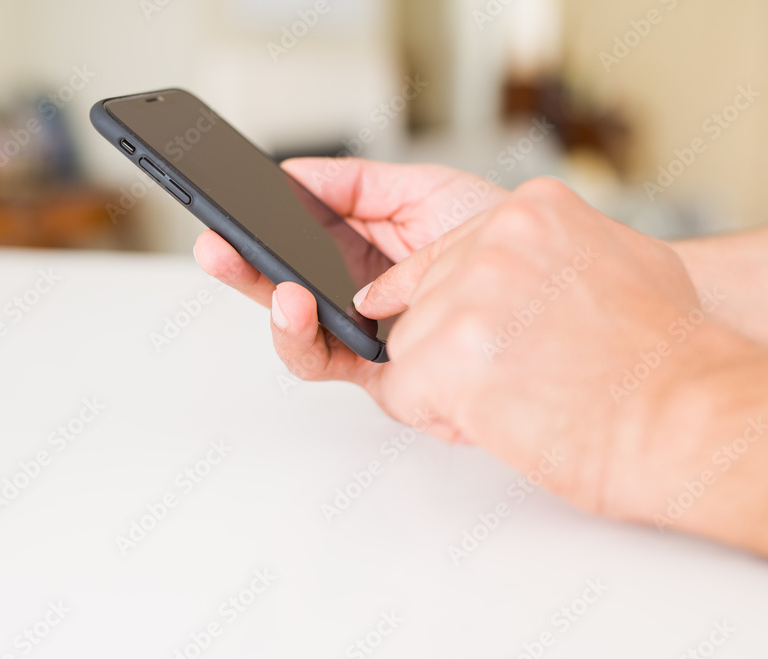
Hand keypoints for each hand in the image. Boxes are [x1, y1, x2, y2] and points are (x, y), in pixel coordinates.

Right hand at [193, 157, 507, 434]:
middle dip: (244, 266)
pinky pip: (326, 361)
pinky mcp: (380, 376)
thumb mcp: (425, 191)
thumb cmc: (502, 240)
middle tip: (215, 244)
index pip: (297, 240)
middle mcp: (359, 293)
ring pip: (298, 330)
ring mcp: (367, 336)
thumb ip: (356, 183)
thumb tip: (293, 173)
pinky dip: (303, 335)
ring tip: (274, 283)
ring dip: (272, 305)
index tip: (229, 206)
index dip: (260, 228)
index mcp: (365, 248)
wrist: (552, 286)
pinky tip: (300, 304)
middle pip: (285, 285)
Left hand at [353, 177, 749, 514]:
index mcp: (534, 212)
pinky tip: (487, 421)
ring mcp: (469, 295)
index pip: (449, 250)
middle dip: (456, 348)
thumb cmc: (671, 361)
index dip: (452, 301)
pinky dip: (432, 416)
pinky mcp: (447, 355)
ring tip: (517, 404)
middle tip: (512, 380)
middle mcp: (496, 241)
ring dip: (445, 385)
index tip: (454, 323)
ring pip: (410, 346)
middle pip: (426, 299)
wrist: (690, 416)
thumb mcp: (628, 264)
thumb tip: (532, 275)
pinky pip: (400, 391)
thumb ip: (563, 256)